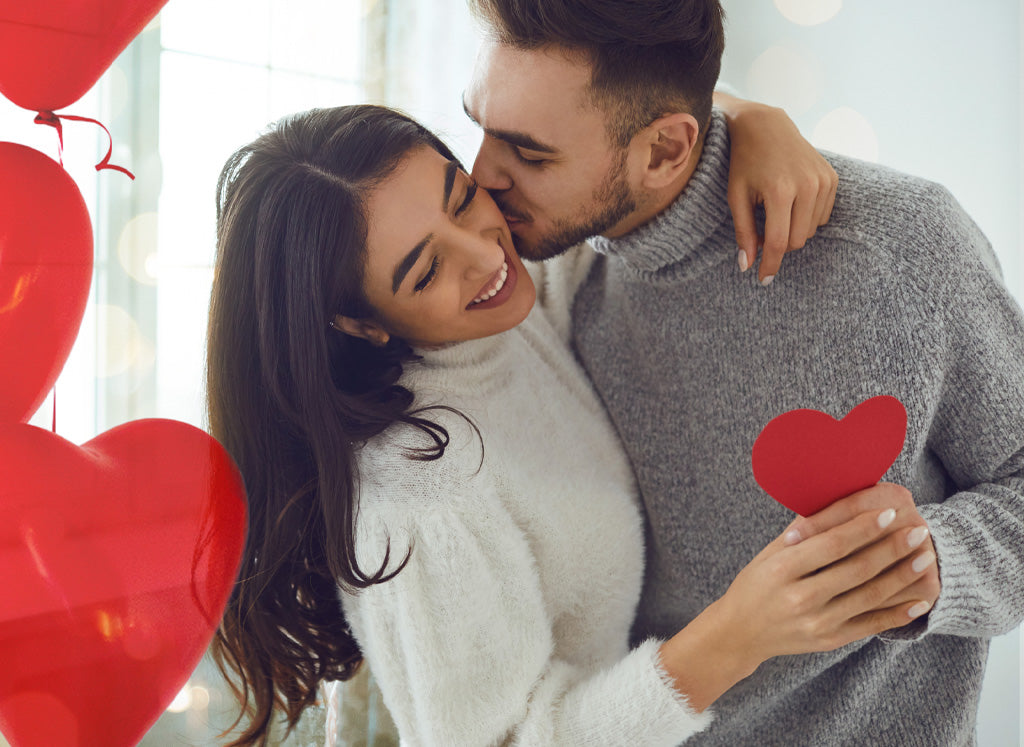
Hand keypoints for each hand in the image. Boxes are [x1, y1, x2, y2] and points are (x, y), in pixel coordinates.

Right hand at [659, 503, 933, 711]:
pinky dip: (897, 613)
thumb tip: (840, 501)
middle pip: (856, 570)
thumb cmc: (755, 584)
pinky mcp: (829, 640)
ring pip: (869, 597)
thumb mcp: (769, 553)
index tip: (889, 512)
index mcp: (782, 570)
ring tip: (925, 557)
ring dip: (902, 576)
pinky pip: (870, 625)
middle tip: (919, 530)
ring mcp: (816, 623)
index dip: (864, 528)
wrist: (740, 633)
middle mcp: (799, 598)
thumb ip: (803, 532)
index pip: (831, 545)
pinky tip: (919, 600)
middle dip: (891, 548)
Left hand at [716, 92, 837, 284]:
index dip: (770, 265)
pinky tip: (790, 202)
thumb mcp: (737, 197)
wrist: (766, 125)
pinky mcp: (832, 178)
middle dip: (778, 244)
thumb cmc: (745, 162)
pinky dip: (804, 219)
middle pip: (797, 240)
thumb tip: (747, 266)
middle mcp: (807, 185)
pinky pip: (821, 217)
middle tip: (760, 232)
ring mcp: (823, 181)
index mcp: (780, 190)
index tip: (763, 280)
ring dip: (791, 231)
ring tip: (773, 213)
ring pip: (810, 231)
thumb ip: (743, 232)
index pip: (779, 241)